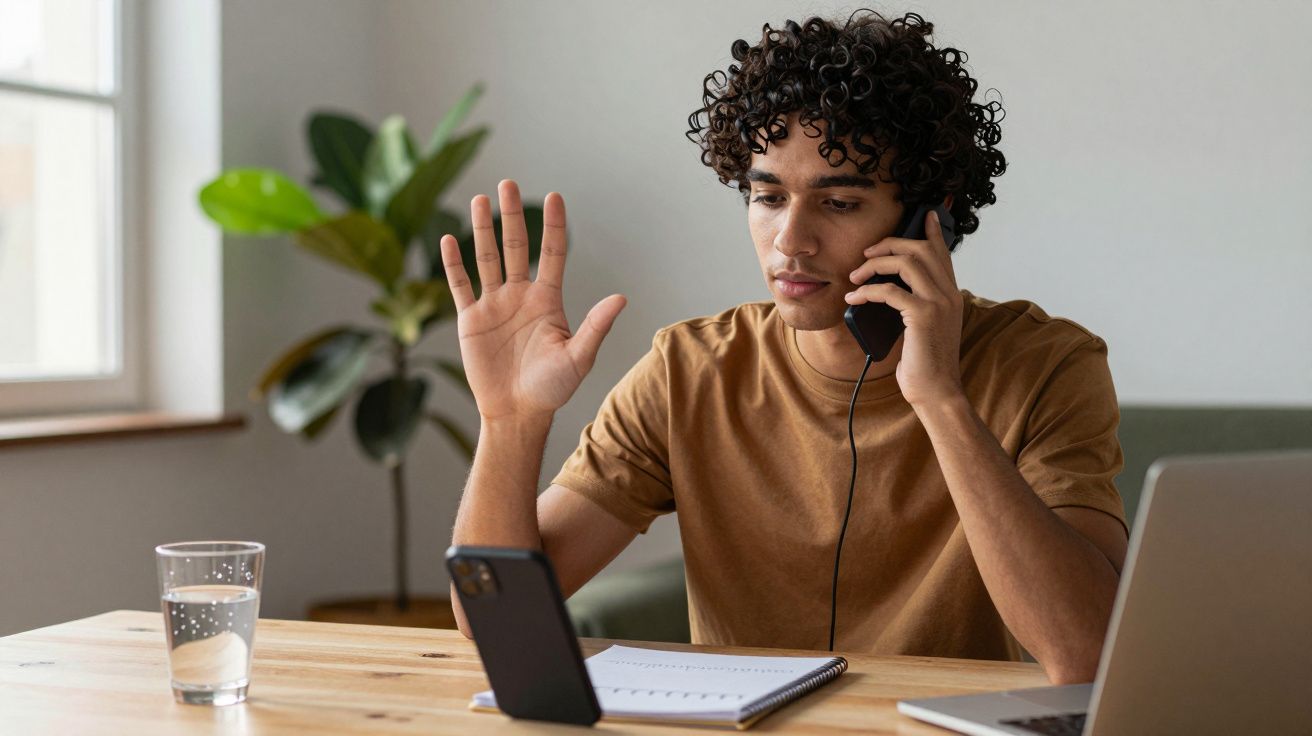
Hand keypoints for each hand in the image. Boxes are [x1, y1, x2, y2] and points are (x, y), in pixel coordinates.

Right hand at [439, 180, 626, 421]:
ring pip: (487, 258)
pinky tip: (448, 239)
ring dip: (482, 230)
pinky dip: (453, 264)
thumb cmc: (553, 388)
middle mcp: (520, 296)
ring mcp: (494, 306)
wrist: (518, 413)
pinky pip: (460, 286)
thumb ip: (596, 326)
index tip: (555, 197)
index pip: (551, 254)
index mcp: (548, 300)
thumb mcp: (578, 357)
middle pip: (515, 246)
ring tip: (480, 199)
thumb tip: (621, 298)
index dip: (553, 226)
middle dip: (512, 216)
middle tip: (507, 183)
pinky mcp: (470, 320)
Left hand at [843, 209, 964, 407]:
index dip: (931, 231)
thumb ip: (917, 304)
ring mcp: (938, 303)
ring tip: (855, 276)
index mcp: (951, 294)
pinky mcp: (922, 316)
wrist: (937, 392)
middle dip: (889, 244)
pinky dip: (866, 291)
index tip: (923, 215)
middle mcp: (949, 294)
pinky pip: (890, 291)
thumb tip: (889, 288)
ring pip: (906, 262)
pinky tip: (853, 298)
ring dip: (874, 264)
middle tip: (866, 254)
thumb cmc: (925, 363)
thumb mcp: (923, 328)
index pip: (942, 253)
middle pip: (920, 249)